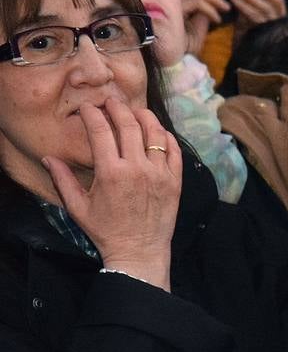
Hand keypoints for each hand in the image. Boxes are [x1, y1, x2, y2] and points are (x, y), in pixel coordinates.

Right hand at [43, 99, 180, 291]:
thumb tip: (48, 158)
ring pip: (155, 133)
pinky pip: (174, 150)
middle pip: (129, 125)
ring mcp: (159, 173)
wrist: (139, 251)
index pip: (101, 131)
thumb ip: (63, 179)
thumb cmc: (106, 231)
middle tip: (112, 101)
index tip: (88, 108)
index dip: (93, 115)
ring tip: (136, 111)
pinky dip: (167, 136)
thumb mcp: (78, 207)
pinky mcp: (175, 180)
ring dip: (145, 117)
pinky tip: (159, 131)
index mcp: (111, 173)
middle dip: (118, 108)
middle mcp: (137, 169)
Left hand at [231, 0, 286, 39]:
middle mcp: (276, 15)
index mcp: (279, 4)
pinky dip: (242, 14)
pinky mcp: (258, 31)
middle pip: (264, 5)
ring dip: (243, 4)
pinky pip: (250, 23)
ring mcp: (268, 24)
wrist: (263, 32)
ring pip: (256, 14)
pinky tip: (234, 6)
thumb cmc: (266, 6)